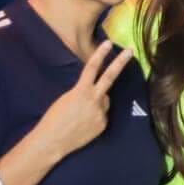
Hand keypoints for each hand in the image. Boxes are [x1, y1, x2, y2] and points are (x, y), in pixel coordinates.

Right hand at [35, 42, 131, 158]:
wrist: (53, 141)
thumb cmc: (54, 118)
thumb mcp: (67, 99)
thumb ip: (84, 93)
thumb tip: (97, 93)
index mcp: (81, 91)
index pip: (92, 68)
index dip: (100, 55)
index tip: (107, 43)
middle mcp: (94, 100)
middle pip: (110, 77)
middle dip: (120, 63)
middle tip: (130, 51)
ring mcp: (101, 112)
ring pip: (104, 101)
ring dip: (97, 102)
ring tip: (81, 113)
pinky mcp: (103, 124)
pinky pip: (103, 115)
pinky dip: (96, 116)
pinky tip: (84, 124)